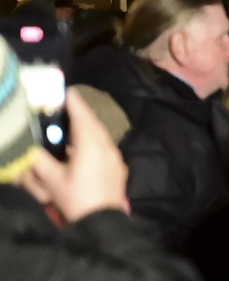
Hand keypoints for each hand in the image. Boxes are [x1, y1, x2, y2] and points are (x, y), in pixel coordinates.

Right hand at [22, 89, 128, 220]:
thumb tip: (28, 147)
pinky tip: (83, 149)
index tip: (65, 91)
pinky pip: (104, 146)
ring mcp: (115, 155)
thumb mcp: (52, 181)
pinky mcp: (118, 166)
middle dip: (79, 113)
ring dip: (87, 128)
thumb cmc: (75, 197)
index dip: (73, 102)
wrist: (102, 221)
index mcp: (91, 143)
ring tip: (71, 127)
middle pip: (92, 122)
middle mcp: (106, 144)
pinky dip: (93, 141)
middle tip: (64, 107)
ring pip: (100, 134)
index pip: (81, 115)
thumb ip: (39, 161)